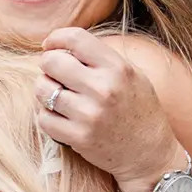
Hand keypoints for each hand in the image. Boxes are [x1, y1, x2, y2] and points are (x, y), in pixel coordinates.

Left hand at [37, 28, 184, 191]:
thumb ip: (102, 58)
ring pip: (42, 90)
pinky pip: (43, 118)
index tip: (50, 46)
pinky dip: (46, 115)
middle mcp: (103, 89)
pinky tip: (59, 116)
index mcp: (118, 68)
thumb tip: (63, 45)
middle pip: (52, 62)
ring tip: (56, 94)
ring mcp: (89, 114)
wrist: (149, 153)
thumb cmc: (138, 110)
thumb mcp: (132, 75)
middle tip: (54, 73)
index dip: (56, 38)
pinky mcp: (78, 137)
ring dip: (44, 90)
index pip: (75, 38)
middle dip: (48, 64)